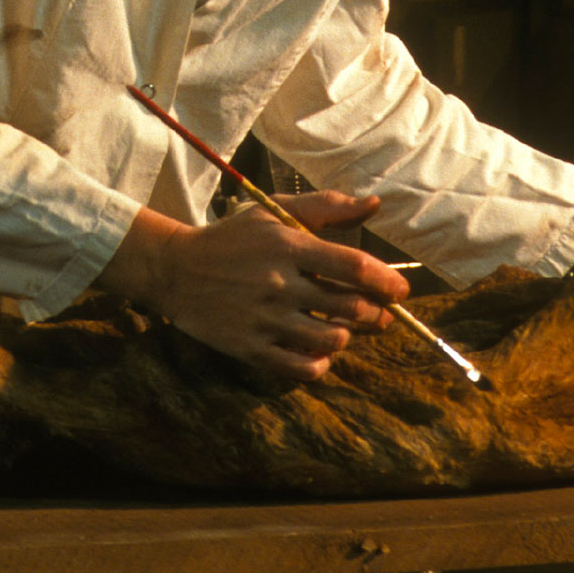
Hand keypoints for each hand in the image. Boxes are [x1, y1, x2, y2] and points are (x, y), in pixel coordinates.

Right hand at [98, 193, 410, 383]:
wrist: (174, 270)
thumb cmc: (232, 238)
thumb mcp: (272, 212)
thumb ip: (325, 207)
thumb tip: (374, 204)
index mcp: (287, 246)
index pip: (355, 268)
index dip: (388, 282)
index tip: (398, 291)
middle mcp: (278, 284)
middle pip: (350, 308)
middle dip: (374, 313)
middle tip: (377, 313)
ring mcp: (263, 319)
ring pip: (331, 339)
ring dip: (345, 335)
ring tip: (339, 327)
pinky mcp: (250, 347)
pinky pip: (302, 368)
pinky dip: (320, 363)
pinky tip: (316, 350)